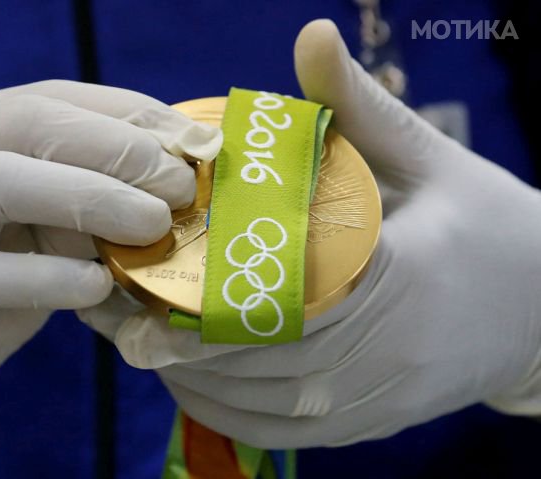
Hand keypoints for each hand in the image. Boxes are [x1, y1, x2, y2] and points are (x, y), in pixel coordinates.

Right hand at [0, 80, 220, 473]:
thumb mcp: (29, 237)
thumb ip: (77, 207)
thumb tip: (166, 187)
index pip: (49, 100)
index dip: (127, 115)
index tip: (190, 141)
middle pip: (25, 123)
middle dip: (116, 148)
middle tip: (178, 184)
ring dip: (92, 199)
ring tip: (152, 225)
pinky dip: (50, 277)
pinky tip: (96, 287)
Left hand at [79, 20, 540, 448]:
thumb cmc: (482, 223)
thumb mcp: (428, 157)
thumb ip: (360, 106)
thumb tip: (312, 32)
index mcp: (397, 275)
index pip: (278, 293)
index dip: (199, 294)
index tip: (142, 277)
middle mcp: (382, 353)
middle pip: (252, 355)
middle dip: (174, 338)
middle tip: (116, 307)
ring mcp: (373, 400)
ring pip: (255, 403)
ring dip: (185, 377)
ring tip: (136, 339)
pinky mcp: (367, 427)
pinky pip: (278, 431)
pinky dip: (222, 408)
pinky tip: (188, 380)